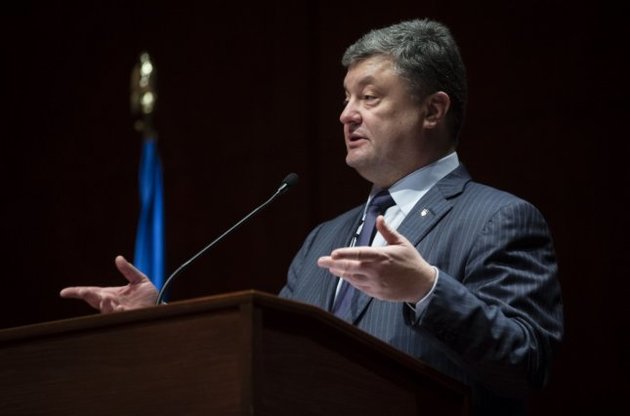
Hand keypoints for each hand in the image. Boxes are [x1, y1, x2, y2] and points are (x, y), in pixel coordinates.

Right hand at [60, 256, 158, 312]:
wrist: (161, 308)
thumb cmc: (148, 297)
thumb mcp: (139, 280)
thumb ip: (128, 270)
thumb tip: (118, 258)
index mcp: (110, 295)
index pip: (90, 293)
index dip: (76, 292)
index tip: (64, 292)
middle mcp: (111, 304)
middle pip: (94, 300)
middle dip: (88, 296)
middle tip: (82, 292)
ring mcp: (118, 313)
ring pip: (106, 310)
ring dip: (104, 305)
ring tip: (104, 298)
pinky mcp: (127, 318)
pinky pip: (119, 316)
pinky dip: (117, 311)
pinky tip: (118, 307)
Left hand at [317, 216, 435, 302]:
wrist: (422, 285)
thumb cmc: (412, 261)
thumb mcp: (402, 243)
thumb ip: (387, 231)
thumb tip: (379, 218)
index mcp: (382, 256)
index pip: (359, 254)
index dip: (345, 254)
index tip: (333, 253)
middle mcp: (376, 271)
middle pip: (350, 267)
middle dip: (333, 264)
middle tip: (321, 261)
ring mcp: (376, 283)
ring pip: (352, 278)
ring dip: (340, 273)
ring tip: (330, 267)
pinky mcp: (377, 293)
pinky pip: (359, 287)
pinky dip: (350, 281)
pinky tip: (344, 276)